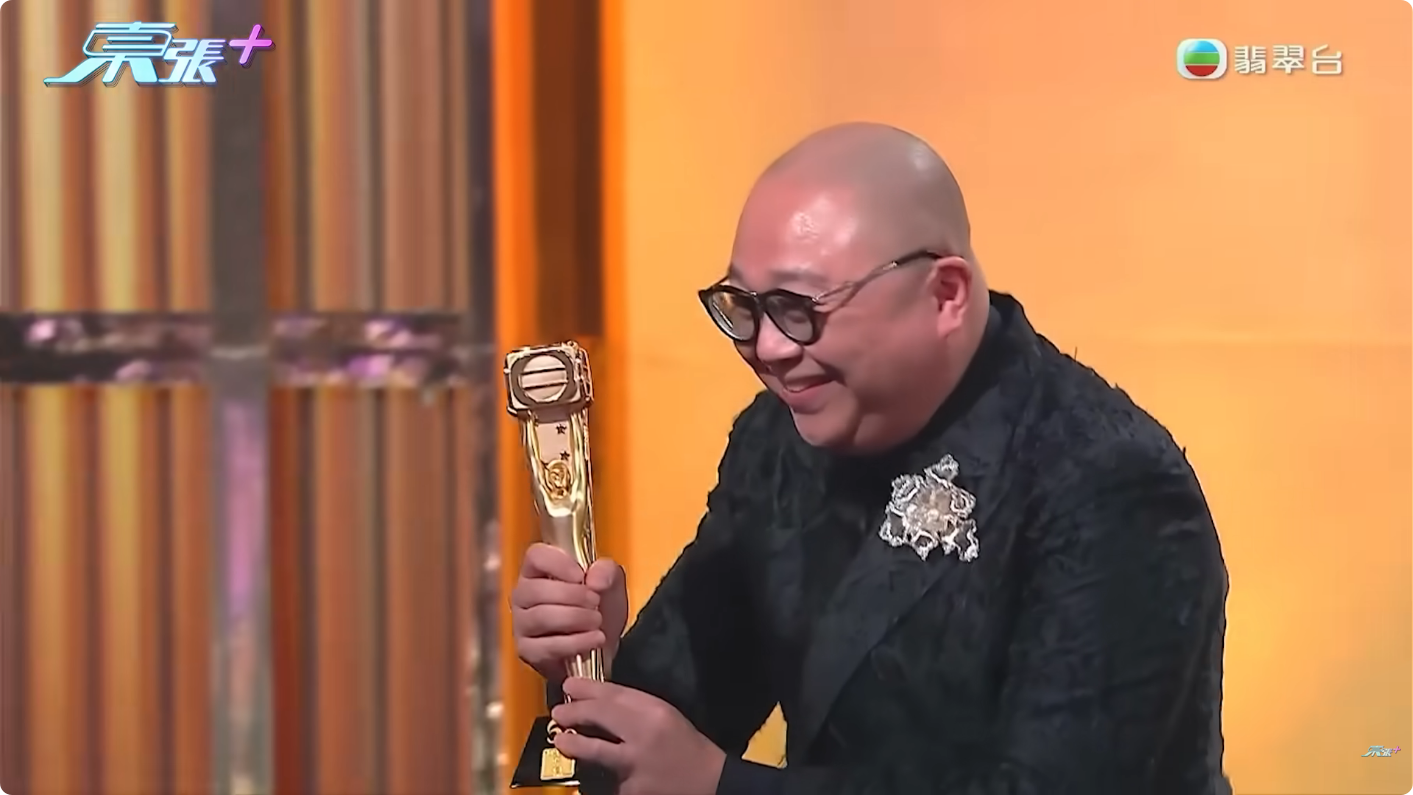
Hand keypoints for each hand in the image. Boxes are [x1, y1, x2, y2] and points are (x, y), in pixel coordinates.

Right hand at [510, 544, 628, 681]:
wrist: (603, 643)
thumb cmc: (600, 607)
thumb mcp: (611, 583)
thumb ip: (607, 571)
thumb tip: (595, 579)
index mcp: (538, 570)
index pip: (536, 556)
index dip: (558, 564)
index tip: (581, 576)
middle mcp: (524, 595)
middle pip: (536, 589)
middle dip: (573, 596)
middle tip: (595, 601)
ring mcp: (522, 624)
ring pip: (541, 617)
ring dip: (575, 618)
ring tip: (597, 621)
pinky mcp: (528, 651)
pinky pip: (547, 646)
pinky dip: (576, 643)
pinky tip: (594, 639)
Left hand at [552, 678, 725, 794]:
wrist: (708, 781)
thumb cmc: (684, 745)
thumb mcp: (665, 716)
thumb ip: (635, 707)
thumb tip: (597, 700)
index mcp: (655, 710)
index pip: (614, 693)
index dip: (587, 688)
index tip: (569, 686)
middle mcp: (644, 734)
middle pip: (601, 715)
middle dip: (574, 711)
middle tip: (559, 712)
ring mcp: (636, 763)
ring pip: (596, 750)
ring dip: (574, 744)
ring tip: (562, 741)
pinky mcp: (631, 789)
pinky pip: (608, 779)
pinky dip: (599, 776)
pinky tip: (592, 774)